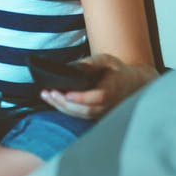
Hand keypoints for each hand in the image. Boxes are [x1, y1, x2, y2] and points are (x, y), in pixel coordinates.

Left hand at [40, 53, 157, 118]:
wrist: (130, 84)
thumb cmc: (116, 70)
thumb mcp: (106, 60)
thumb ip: (91, 62)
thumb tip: (74, 66)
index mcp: (113, 89)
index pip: (98, 97)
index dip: (82, 98)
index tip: (67, 94)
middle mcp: (108, 104)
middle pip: (86, 109)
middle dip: (65, 103)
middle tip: (49, 93)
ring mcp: (102, 112)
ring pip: (81, 115)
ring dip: (62, 107)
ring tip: (46, 95)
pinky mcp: (96, 115)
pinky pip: (79, 115)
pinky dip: (65, 109)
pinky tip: (52, 100)